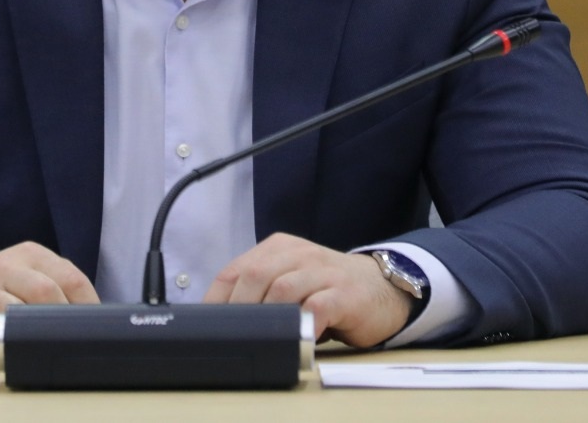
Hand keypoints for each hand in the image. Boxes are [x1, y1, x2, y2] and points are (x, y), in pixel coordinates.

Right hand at [0, 241, 99, 356]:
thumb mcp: (24, 272)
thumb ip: (55, 284)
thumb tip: (94, 316)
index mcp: (29, 254)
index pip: (70, 276)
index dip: (89, 305)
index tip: (96, 325)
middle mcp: (6, 269)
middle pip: (48, 292)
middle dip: (66, 320)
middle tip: (75, 338)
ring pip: (22, 314)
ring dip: (41, 333)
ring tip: (52, 345)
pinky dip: (17, 348)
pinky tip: (24, 351)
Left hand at [203, 232, 414, 346]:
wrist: (382, 287)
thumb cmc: (328, 290)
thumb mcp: (291, 280)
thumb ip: (263, 290)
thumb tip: (223, 322)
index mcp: (280, 248)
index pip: (236, 269)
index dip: (216, 299)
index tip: (205, 325)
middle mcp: (300, 254)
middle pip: (256, 276)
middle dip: (238, 308)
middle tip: (232, 335)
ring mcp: (323, 272)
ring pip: (283, 288)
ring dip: (266, 316)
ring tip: (259, 338)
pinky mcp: (344, 294)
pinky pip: (317, 307)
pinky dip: (301, 324)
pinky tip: (294, 339)